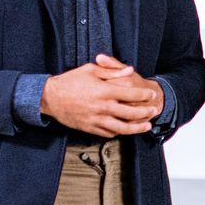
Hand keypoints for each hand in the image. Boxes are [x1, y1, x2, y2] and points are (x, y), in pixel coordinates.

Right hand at [41, 57, 160, 135]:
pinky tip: (125, 129)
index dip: (144, 95)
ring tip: (147, 126)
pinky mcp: (90, 128)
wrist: (50, 97)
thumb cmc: (70, 81)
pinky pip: (109, 133)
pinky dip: (119, 132)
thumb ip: (112, 70)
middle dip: (146, 112)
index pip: (131, 94)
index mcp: (104, 91)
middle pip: (131, 113)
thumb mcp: (90, 70)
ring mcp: (96, 120)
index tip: (152, 94)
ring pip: (123, 128)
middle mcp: (102, 107)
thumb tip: (129, 70)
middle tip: (154, 111)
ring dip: (137, 128)